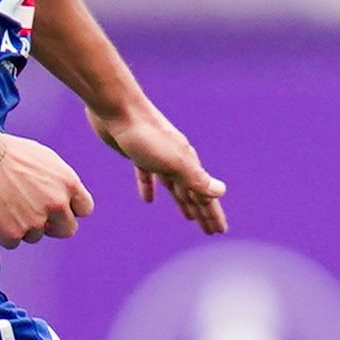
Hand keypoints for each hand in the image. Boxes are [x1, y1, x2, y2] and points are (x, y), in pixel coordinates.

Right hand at [0, 134, 92, 245]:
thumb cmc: (6, 151)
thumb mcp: (45, 159)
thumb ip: (58, 181)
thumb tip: (61, 195)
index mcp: (68, 183)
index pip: (84, 209)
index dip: (70, 210)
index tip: (58, 209)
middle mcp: (56, 204)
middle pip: (67, 229)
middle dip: (52, 226)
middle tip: (34, 216)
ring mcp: (36, 220)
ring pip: (35, 236)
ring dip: (22, 227)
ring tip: (5, 205)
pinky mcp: (13, 232)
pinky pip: (12, 242)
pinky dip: (3, 233)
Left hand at [92, 98, 228, 235]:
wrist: (117, 108)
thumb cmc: (145, 135)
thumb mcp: (172, 161)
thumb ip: (195, 177)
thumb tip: (221, 191)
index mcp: (187, 163)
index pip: (204, 194)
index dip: (212, 214)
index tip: (220, 231)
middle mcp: (177, 160)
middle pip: (192, 192)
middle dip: (203, 211)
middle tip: (210, 231)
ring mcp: (158, 156)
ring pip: (173, 186)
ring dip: (182, 202)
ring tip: (188, 217)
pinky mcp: (137, 154)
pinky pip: (147, 176)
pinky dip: (150, 188)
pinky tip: (147, 200)